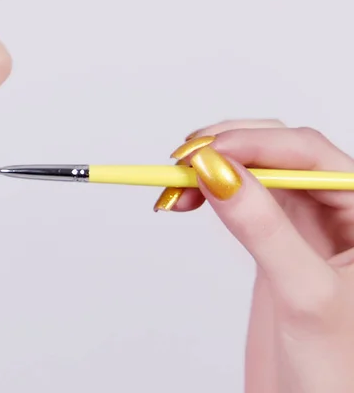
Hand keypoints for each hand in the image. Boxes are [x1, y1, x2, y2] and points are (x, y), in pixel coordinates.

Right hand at [156, 120, 353, 392]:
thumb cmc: (342, 374)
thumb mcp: (306, 295)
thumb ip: (264, 229)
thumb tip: (218, 171)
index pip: (307, 152)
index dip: (254, 143)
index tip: (205, 154)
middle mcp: (339, 209)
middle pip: (277, 150)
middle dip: (226, 149)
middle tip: (183, 164)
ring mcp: (306, 223)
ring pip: (255, 169)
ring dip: (212, 167)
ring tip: (177, 184)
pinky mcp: (277, 238)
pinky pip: (242, 196)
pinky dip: (210, 189)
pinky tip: (190, 198)